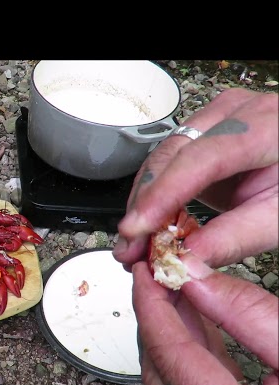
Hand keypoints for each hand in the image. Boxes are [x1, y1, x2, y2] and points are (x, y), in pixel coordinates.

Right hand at [113, 88, 277, 269]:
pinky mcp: (198, 136)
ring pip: (159, 161)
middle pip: (170, 157)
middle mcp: (232, 114)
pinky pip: (164, 165)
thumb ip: (234, 238)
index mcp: (263, 127)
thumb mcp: (278, 215)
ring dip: (142, 205)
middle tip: (130, 247)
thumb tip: (186, 261)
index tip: (137, 228)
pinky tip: (147, 225)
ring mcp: (212, 121)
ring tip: (135, 243)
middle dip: (143, 206)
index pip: (201, 159)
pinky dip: (153, 198)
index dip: (163, 195)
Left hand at [132, 258, 277, 384]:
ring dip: (171, 326)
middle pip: (160, 363)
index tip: (145, 272)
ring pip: (171, 372)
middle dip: (156, 312)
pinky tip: (196, 316)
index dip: (151, 306)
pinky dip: (191, 346)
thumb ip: (250, 316)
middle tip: (159, 273)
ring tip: (177, 286)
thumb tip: (199, 279)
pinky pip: (192, 381)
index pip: (170, 353)